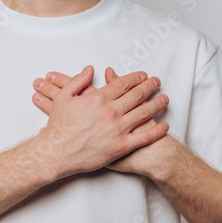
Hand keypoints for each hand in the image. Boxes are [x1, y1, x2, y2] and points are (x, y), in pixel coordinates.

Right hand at [31, 65, 168, 176]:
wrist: (56, 152)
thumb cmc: (58, 126)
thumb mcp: (63, 97)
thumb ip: (77, 81)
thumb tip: (89, 69)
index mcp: (99, 98)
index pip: (123, 83)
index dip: (135, 78)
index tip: (143, 75)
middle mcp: (111, 111)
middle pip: (137, 95)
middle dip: (149, 87)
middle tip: (157, 82)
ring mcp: (118, 129)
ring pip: (144, 113)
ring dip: (157, 104)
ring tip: (165, 99)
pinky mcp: (121, 147)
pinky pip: (144, 137)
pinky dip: (157, 131)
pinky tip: (165, 125)